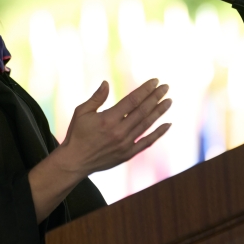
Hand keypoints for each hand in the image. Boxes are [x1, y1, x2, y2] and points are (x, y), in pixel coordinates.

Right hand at [27, 79, 171, 221]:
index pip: (132, 100)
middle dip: (156, 97)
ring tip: (169, 101)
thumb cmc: (76, 134)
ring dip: (159, 111)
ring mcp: (125, 143)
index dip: (145, 90)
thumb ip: (96, 98)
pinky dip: (158, 133)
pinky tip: (167, 124)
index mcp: (108, 119)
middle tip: (166, 87)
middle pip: (143, 111)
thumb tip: (106, 83)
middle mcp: (119, 131)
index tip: (155, 81)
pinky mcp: (128, 154)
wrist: (75, 161)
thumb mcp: (81, 112)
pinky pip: (147, 142)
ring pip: (147, 124)